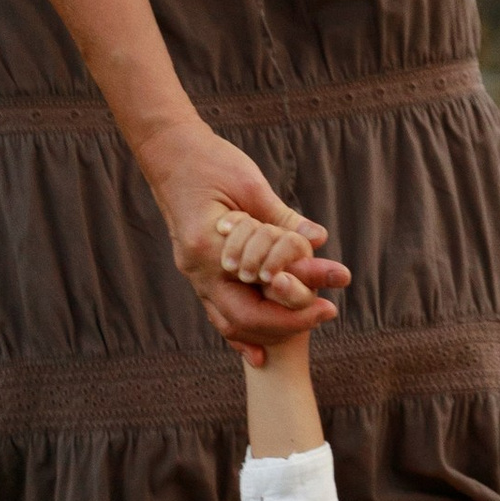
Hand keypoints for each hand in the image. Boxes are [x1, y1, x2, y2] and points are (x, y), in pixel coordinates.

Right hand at [148, 125, 349, 362]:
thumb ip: (282, 219)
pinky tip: (259, 350)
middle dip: (287, 323)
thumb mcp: (251, 186)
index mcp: (208, 246)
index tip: (330, 299)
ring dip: (265, 330)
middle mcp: (196, 266)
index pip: (256, 294)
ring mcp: (192, 270)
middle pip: (242, 320)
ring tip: (305, 325)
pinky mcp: (196, 267)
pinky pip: (217, 309)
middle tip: (327, 312)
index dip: (296, 306)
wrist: (169, 150)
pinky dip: (240, 330)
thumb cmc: (211, 160)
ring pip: (227, 322)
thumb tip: (318, 240)